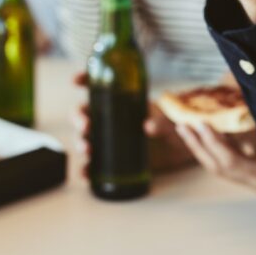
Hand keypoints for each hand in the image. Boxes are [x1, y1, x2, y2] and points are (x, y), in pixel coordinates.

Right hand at [71, 72, 194, 178]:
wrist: (180, 145)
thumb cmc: (171, 122)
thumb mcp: (168, 116)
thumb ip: (160, 120)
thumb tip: (147, 127)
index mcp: (120, 99)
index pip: (97, 85)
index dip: (83, 80)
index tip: (75, 80)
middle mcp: (109, 118)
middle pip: (83, 114)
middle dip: (79, 118)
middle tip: (86, 126)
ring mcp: (109, 139)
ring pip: (85, 139)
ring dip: (80, 144)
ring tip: (87, 150)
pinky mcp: (113, 160)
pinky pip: (94, 165)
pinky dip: (86, 170)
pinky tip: (85, 174)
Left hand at [176, 123, 255, 198]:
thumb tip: (249, 100)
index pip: (233, 161)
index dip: (214, 142)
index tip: (199, 123)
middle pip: (220, 167)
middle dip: (199, 146)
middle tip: (183, 125)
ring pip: (223, 168)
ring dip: (204, 149)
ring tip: (189, 130)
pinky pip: (231, 166)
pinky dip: (218, 151)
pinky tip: (213, 136)